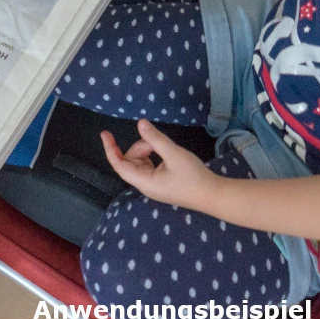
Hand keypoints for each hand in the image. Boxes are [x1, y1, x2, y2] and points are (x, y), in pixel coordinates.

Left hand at [101, 119, 220, 209]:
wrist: (215, 195)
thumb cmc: (194, 177)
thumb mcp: (173, 154)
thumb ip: (155, 139)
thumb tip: (140, 123)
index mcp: (144, 182)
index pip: (119, 165)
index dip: (110, 149)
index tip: (104, 134)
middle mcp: (146, 185)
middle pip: (130, 161)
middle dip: (140, 147)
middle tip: (156, 142)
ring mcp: (154, 185)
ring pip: (140, 161)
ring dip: (148, 150)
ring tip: (164, 148)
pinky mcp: (161, 182)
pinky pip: (149, 165)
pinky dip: (153, 155)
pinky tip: (164, 153)